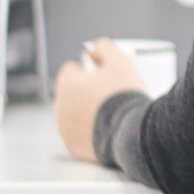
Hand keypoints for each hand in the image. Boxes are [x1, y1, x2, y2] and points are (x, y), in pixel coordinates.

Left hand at [53, 38, 148, 164]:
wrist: (132, 133)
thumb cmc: (124, 98)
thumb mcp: (120, 62)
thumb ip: (104, 48)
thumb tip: (95, 49)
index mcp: (68, 84)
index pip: (70, 70)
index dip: (87, 69)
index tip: (101, 75)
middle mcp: (61, 106)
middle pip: (69, 93)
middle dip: (84, 91)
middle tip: (106, 94)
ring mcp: (65, 128)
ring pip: (71, 114)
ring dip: (84, 111)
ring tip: (107, 112)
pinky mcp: (73, 146)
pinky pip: (77, 135)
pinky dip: (87, 131)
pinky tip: (104, 128)